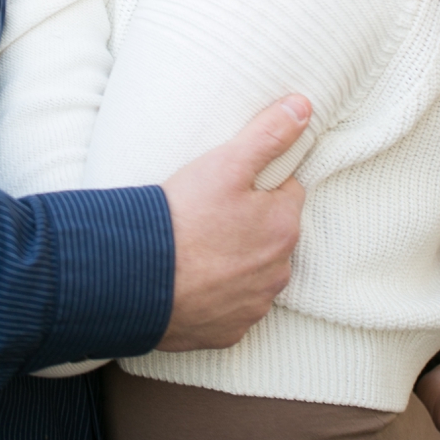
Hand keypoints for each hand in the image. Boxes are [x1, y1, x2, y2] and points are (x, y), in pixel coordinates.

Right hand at [157, 96, 310, 351]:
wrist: (135, 277)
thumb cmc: (183, 216)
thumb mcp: (227, 162)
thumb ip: (269, 133)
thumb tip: (304, 106)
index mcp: (283, 226)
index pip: (286, 193)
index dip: (257, 186)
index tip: (228, 187)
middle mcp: (278, 271)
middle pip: (271, 235)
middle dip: (249, 225)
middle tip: (208, 214)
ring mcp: (254, 306)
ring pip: (254, 272)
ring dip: (235, 261)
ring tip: (197, 246)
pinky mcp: (229, 332)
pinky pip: (231, 307)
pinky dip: (217, 295)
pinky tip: (191, 279)